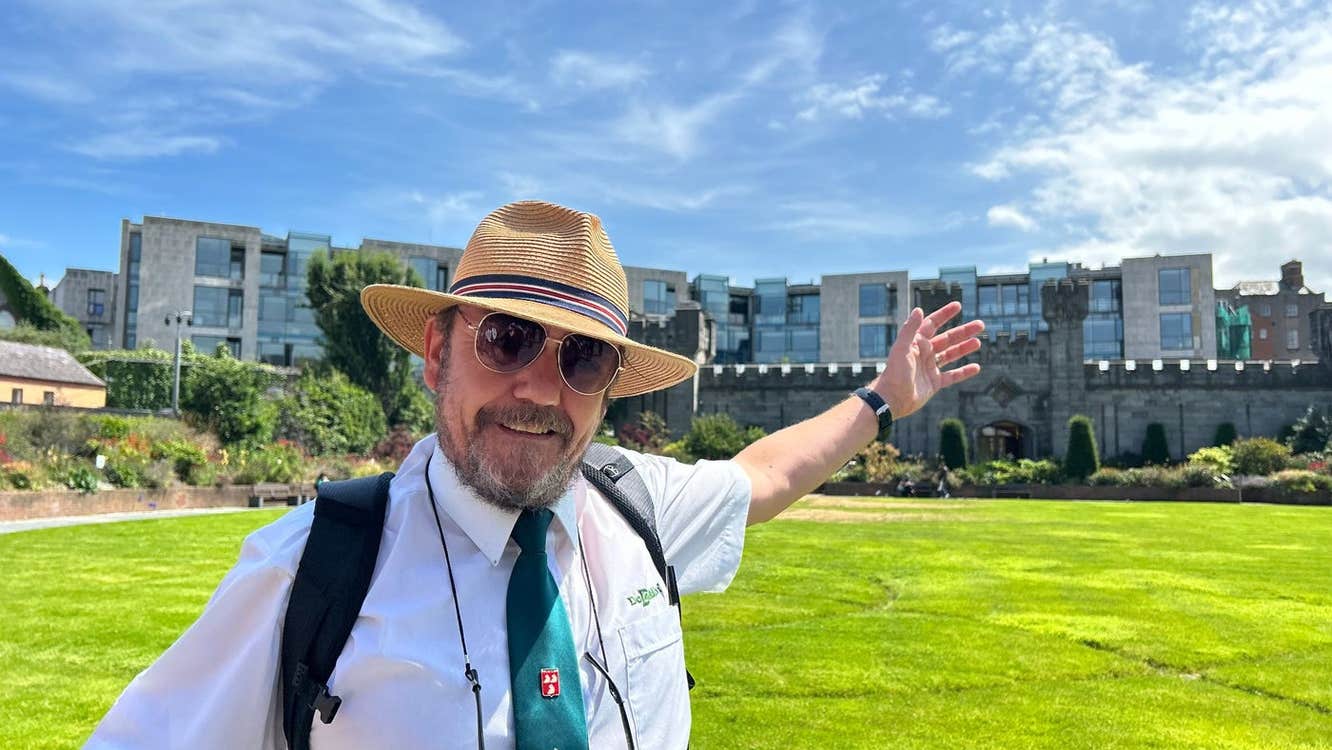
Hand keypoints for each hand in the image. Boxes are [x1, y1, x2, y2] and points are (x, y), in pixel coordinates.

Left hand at [871, 301, 983, 418]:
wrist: (891, 399)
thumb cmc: (894, 373)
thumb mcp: (901, 348)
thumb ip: (909, 329)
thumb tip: (919, 309)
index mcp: (916, 343)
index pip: (932, 324)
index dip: (944, 314)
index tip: (958, 305)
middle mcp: (924, 354)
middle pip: (947, 339)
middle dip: (963, 332)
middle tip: (980, 325)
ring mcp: (929, 368)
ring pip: (951, 355)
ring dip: (964, 348)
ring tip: (978, 342)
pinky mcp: (934, 383)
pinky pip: (952, 376)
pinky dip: (964, 372)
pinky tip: (976, 367)